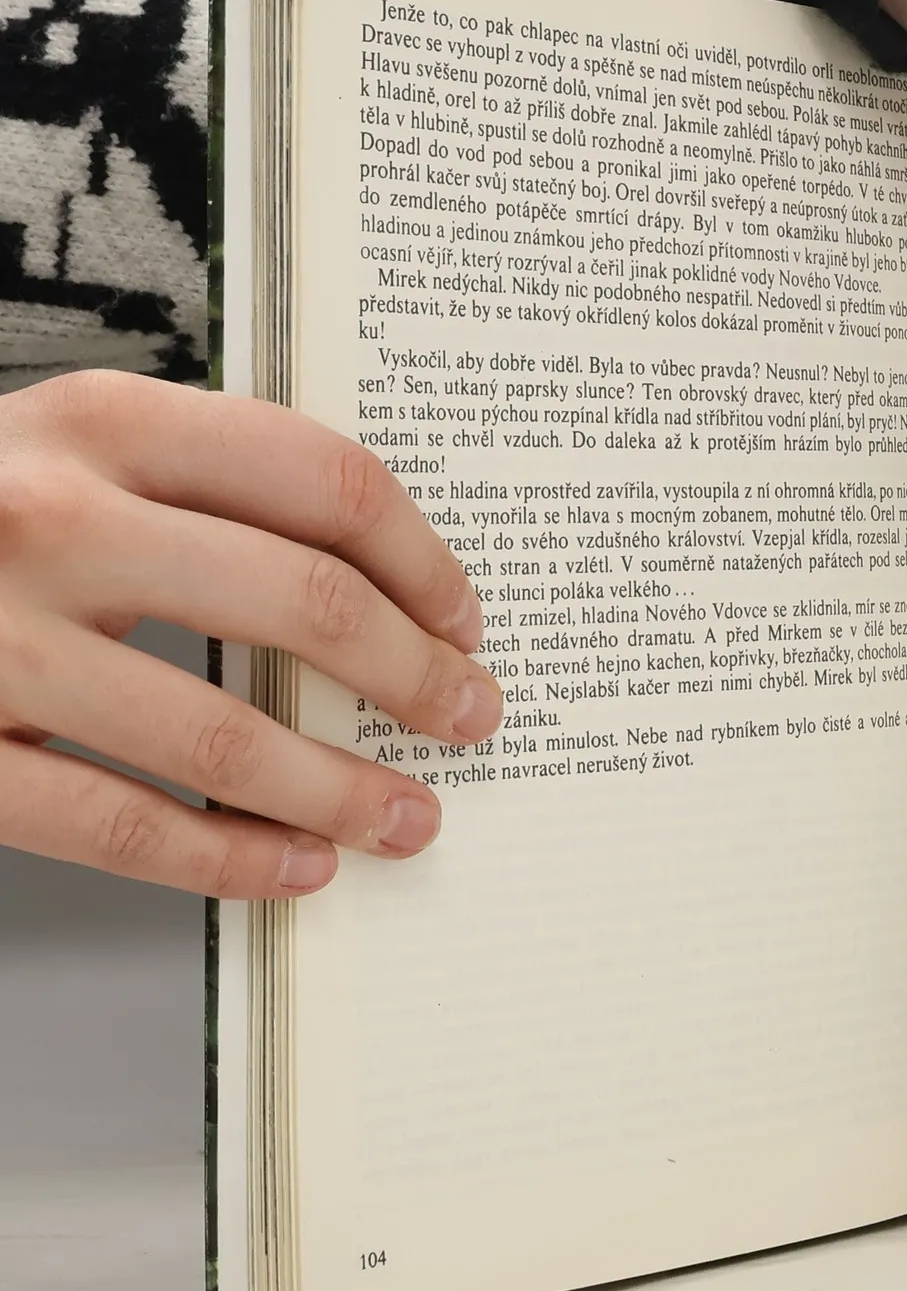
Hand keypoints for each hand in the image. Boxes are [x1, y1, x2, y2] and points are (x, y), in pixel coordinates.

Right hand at [0, 372, 501, 898]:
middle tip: (472, 718)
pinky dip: (226, 859)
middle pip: (301, 602)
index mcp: (101, 421)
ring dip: (342, 790)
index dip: (422, 559)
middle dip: (414, 677)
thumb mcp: (70, 447)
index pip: (323, 480)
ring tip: (410, 819)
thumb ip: (201, 488)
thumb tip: (383, 587)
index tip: (465, 616)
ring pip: (221, 734)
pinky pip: (116, 824)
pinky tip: (295, 869)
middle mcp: (49, 514)